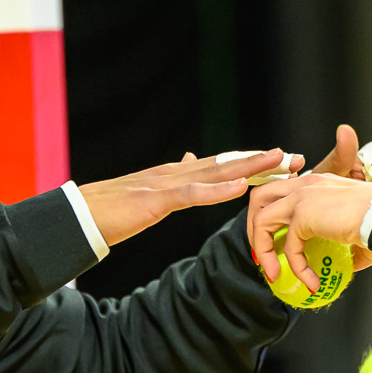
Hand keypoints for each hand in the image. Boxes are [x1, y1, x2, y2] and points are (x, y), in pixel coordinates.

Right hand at [78, 148, 289, 246]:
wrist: (77, 216)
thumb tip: (192, 158)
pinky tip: (240, 187)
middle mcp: (174, 173)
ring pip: (216, 173)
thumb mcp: (147, 194)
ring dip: (249, 167)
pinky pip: (191, 194)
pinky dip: (218, 191)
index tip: (280, 163)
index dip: (252, 164)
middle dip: (262, 161)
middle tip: (293, 157)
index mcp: (174, 175)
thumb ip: (173, 179)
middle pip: (227, 164)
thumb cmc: (108, 210)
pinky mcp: (155, 200)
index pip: (221, 167)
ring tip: (278, 160)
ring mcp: (165, 184)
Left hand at [247, 173, 371, 289]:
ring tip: (274, 275)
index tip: (272, 241)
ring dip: (264, 251)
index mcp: (317, 183)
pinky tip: (311, 282)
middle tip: (262, 255)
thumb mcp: (356, 229)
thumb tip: (344, 265)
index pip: (280, 191)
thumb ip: (344, 243)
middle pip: (259, 198)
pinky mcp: (304, 214)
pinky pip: (289, 247)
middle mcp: (306, 184)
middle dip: (254, 228)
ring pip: (262, 220)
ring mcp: (302, 196)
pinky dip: (296, 269)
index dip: (270, 215)